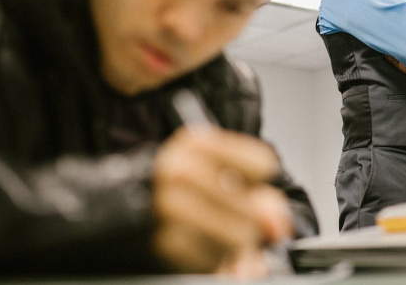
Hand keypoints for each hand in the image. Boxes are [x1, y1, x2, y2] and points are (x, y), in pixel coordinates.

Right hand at [151, 127, 292, 272]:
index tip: (247, 185)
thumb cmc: (184, 188)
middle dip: (249, 223)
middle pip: (251, 208)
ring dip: (234, 247)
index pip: (262, 164)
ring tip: (216, 236)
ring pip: (236, 237)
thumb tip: (278, 227)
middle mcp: (179, 170)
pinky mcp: (160, 241)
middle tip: (232, 220)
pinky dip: (213, 262)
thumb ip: (261, 197)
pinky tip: (201, 249)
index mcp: (198, 143)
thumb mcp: (220, 175)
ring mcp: (167, 206)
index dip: (260, 182)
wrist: (127, 206)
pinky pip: (211, 262)